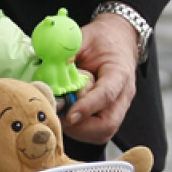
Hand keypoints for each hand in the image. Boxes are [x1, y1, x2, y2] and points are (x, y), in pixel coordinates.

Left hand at [59, 12, 139, 143]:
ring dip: (79, 130)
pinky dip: (81, 130)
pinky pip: (97, 132)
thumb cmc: (102, 40)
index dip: (87, 107)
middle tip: (59, 115)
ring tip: (62, 115)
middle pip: (107, 124)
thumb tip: (48, 70)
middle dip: (81, 126)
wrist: (117, 40)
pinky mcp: (110, 115)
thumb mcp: (84, 38)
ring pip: (102, 133)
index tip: (69, 114)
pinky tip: (68, 117)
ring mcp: (118, 108)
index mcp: (120, 73)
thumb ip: (68, 54)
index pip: (107, 94)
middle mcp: (123, 95)